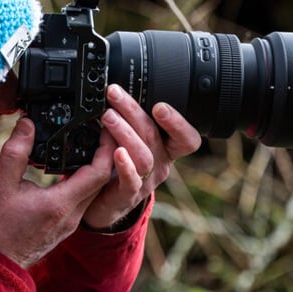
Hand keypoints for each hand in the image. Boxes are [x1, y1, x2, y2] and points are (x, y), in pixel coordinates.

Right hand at [0, 118, 113, 267]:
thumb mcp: (1, 185)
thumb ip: (16, 151)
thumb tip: (28, 123)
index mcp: (61, 204)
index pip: (98, 172)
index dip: (106, 147)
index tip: (105, 127)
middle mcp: (72, 215)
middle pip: (101, 180)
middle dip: (105, 153)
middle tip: (101, 129)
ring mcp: (70, 223)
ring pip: (93, 191)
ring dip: (95, 167)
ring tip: (88, 143)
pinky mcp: (64, 226)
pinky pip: (83, 199)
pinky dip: (83, 180)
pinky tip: (71, 167)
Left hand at [80, 84, 202, 230]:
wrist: (105, 202)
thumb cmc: (119, 166)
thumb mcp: (132, 140)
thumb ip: (132, 121)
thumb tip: (119, 89)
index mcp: (167, 149)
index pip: (187, 138)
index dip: (178, 123)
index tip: (159, 105)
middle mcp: (160, 164)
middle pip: (154, 136)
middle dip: (133, 110)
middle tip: (114, 94)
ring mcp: (146, 181)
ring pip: (143, 156)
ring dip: (125, 132)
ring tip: (108, 116)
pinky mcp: (128, 195)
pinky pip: (131, 181)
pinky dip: (125, 165)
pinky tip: (116, 152)